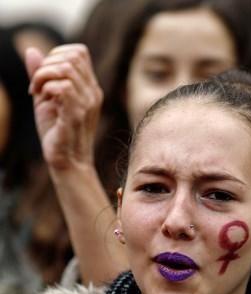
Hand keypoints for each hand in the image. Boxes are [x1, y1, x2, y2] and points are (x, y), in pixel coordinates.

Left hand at [25, 44, 102, 169]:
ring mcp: (87, 103)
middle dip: (47, 65)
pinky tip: (44, 101)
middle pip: (73, 56)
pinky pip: (64, 87)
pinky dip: (47, 89)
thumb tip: (32, 51)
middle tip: (37, 86)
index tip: (44, 77)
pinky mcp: (77, 114)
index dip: (56, 55)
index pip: (79, 52)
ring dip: (44, 77)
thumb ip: (40, 75)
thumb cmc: (57, 132)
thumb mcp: (45, 98)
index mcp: (89, 87)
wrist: (67, 161)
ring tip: (38, 93)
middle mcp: (93, 92)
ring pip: (66, 69)